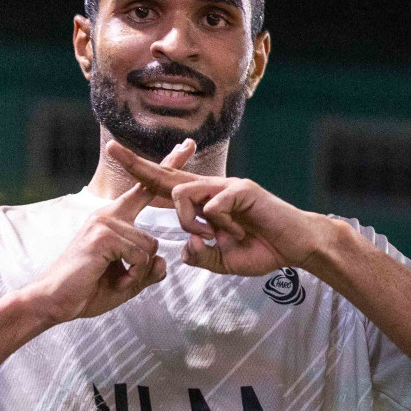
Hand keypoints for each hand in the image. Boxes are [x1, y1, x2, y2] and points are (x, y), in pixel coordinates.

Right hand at [23, 139, 195, 323]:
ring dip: (139, 271)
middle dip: (171, 168)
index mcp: (114, 220)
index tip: (182, 148)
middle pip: (147, 190)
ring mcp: (103, 222)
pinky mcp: (102, 235)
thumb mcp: (127, 282)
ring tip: (118, 279)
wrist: (53, 302)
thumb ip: (146, 271)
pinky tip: (114, 280)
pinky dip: (132, 275)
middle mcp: (108, 214)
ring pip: (150, 245)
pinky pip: (140, 256)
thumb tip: (162, 263)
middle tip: (189, 142)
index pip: (143, 190)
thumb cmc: (87, 290)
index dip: (163, 170)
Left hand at [106, 142, 324, 276]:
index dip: (143, 175)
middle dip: (138, 164)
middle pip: (168, 175)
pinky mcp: (243, 189)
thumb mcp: (225, 261)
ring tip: (214, 238)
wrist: (298, 246)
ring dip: (190, 222)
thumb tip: (185, 249)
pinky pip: (213, 204)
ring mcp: (228, 186)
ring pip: (184, 194)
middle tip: (111, 149)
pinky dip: (220, 225)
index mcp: (206, 204)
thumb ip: (203, 256)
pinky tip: (236, 234)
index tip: (117, 158)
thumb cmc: (265, 250)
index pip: (168, 186)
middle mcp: (213, 189)